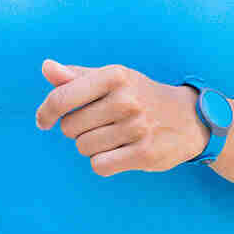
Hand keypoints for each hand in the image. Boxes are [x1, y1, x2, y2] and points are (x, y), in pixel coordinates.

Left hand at [33, 59, 202, 176]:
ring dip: (91, 147)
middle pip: (70, 128)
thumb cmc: (139, 96)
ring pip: (83, 148)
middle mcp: (126, 99)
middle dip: (77, 130)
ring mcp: (137, 127)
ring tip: (113, 137)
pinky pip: (100, 166)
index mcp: (114, 76)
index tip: (44, 121)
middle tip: (100, 124)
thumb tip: (46, 67)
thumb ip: (76, 76)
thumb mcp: (111, 79)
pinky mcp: (145, 154)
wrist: (190, 118)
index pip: (61, 98)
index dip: (46, 113)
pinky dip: (103, 163)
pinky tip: (119, 153)